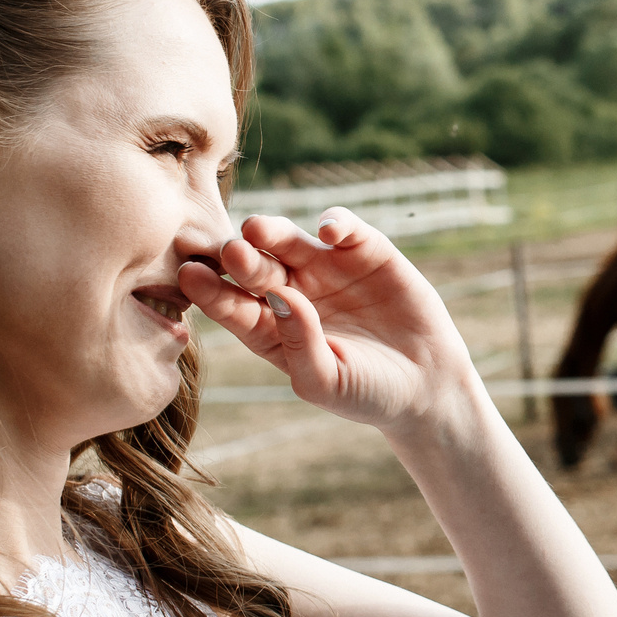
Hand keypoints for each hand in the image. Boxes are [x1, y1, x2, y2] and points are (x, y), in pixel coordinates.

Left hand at [179, 210, 484, 434]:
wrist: (427, 385)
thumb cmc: (367, 394)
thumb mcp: (328, 382)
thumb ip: (300, 345)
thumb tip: (280, 297)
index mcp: (270, 329)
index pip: (232, 306)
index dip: (211, 291)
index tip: (190, 276)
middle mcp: (290, 292)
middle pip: (255, 268)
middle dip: (239, 258)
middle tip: (227, 250)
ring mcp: (326, 268)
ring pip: (289, 241)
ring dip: (272, 232)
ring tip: (257, 228)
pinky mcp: (364, 250)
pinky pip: (344, 229)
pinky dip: (337, 223)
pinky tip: (329, 230)